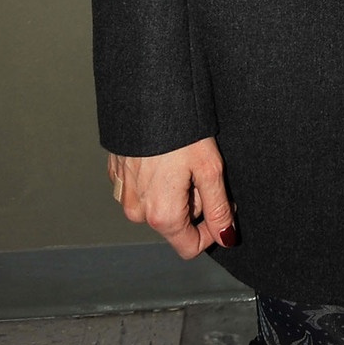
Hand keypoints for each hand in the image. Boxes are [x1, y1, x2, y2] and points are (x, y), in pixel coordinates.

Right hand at [107, 137, 235, 258]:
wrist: (146, 97)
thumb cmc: (180, 130)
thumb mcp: (210, 168)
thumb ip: (219, 208)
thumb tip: (226, 237)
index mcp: (162, 215)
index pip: (189, 247)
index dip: (212, 231)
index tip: (222, 204)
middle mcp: (137, 211)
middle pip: (176, 223)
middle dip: (193, 202)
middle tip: (199, 168)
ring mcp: (123, 194)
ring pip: (159, 205)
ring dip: (175, 189)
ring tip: (181, 158)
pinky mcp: (117, 176)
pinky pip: (142, 188)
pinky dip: (156, 177)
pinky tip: (164, 154)